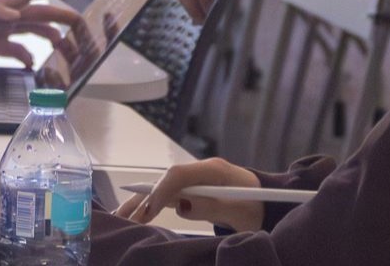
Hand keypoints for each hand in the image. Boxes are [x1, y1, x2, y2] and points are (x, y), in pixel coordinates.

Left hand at [0, 0, 80, 66]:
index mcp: (0, 6)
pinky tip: (34, 65)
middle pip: (40, 15)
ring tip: (66, 51)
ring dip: (50, 40)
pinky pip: (16, 51)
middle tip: (82, 28)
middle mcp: (3, 18)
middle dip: (62, 19)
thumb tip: (15, 13)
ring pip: (32, 33)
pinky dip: (28, 56)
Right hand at [115, 158, 264, 232]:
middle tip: (123, 219)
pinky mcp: (194, 188)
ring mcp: (196, 179)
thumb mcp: (239, 211)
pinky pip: (168, 194)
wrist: (269, 201)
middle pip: (164, 180)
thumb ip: (212, 207)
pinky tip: (135, 214)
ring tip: (120, 218)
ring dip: (141, 202)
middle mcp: (200, 170)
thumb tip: (182, 206)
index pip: (178, 175)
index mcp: (214, 170)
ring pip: (162, 188)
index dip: (161, 192)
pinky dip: (151, 204)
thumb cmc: (257, 206)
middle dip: (143, 198)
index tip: (148, 211)